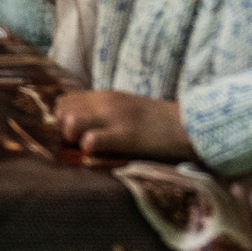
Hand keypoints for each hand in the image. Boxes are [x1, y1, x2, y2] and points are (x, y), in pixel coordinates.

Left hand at [55, 91, 195, 158]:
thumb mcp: (125, 108)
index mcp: (104, 96)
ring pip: (69, 123)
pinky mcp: (126, 136)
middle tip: (82, 146)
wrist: (190, 126)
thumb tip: (76, 125)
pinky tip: (102, 155)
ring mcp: (115, 118)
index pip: (62, 102)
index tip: (77, 135)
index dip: (63, 121)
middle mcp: (105, 102)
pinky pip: (91, 141)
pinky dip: (89, 150)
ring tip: (92, 150)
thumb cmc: (157, 123)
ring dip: (74, 140)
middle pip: (60, 112)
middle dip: (64, 132)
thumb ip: (102, 111)